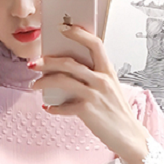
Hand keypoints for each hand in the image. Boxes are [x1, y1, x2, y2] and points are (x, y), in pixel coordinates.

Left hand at [29, 24, 149, 163]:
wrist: (129, 136)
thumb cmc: (116, 112)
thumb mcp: (109, 88)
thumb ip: (92, 77)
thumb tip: (65, 72)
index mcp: (108, 71)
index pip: (94, 43)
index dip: (78, 33)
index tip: (62, 28)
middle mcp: (102, 79)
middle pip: (70, 62)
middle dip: (48, 61)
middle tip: (33, 63)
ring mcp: (94, 94)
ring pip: (63, 80)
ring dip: (44, 82)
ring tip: (34, 85)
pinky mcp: (87, 110)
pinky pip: (63, 106)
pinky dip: (53, 107)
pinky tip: (48, 108)